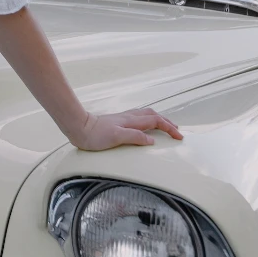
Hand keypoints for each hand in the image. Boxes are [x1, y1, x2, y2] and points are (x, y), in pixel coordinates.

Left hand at [67, 108, 182, 150]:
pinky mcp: (117, 122)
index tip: (178, 137)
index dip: (169, 129)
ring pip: (146, 115)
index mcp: (132, 121)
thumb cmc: (94, 135)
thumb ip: (135, 137)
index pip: (156, 122)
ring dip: (159, 120)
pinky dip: (148, 120)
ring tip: (166, 126)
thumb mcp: (117, 137)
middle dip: (168, 123)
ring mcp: (123, 119)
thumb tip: (152, 140)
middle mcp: (129, 117)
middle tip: (176, 131)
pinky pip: (138, 118)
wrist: (78, 128)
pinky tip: (144, 125)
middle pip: (154, 116)